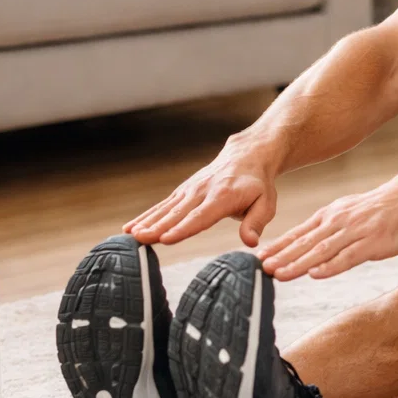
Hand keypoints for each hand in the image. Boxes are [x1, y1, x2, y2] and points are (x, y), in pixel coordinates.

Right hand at [124, 144, 277, 245]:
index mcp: (223, 197)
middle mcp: (202, 192)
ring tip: (130, 235)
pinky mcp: (182, 191)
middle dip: (158, 226)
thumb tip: (250, 242)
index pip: (200, 216)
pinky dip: (146, 216)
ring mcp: (190, 190)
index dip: (183, 228)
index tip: (166, 239)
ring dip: (147, 222)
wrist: (247, 155)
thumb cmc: (258, 184)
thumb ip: (256, 222)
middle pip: (177, 213)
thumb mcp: (266, 203)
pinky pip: (162, 205)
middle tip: (140, 239)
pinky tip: (131, 228)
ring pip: (166, 209)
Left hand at [257, 177, 397, 280]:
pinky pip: (348, 256)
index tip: (258, 259)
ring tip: (279, 274)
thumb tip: (308, 246)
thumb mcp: (349, 213)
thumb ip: (330, 228)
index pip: (299, 234)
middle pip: (305, 243)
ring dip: (298, 263)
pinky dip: (331, 266)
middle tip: (260, 269)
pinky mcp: (373, 242)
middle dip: (281, 257)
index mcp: (331, 216)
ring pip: (321, 250)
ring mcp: (356, 232)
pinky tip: (316, 274)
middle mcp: (339, 222)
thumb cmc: (382, 209)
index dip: (278, 247)